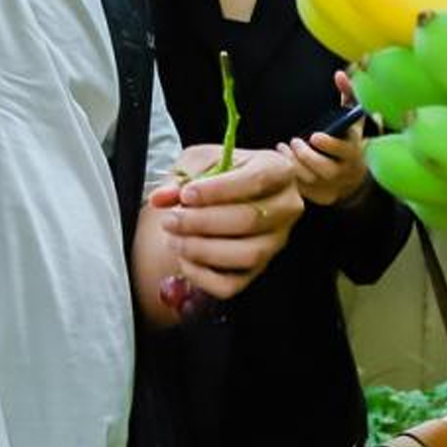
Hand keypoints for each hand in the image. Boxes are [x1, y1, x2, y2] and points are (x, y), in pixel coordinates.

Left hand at [148, 145, 301, 299]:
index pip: (256, 181)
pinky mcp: (259, 270)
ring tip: (173, 239)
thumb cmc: (216, 175)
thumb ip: (180, 178)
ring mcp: (275, 242)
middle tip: (170, 220)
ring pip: (246, 255)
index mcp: (278, 170)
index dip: (218, 190)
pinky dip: (203, 276)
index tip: (186, 194)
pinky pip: (233, 284)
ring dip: (203, 249)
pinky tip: (183, 259)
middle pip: (250, 219)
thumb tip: (160, 197)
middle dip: (202, 222)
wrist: (221, 197)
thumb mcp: (199, 162)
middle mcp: (286, 207)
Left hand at [281, 72, 370, 207]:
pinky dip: (289, 176)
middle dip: (306, 156)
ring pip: (310, 180)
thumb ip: (348, 95)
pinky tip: (281, 161)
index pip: (344, 152)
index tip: (315, 135)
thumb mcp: (353, 118)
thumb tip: (339, 74)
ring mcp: (331, 187)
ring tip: (282, 149)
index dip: (329, 145)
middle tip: (294, 141)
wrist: (355, 176)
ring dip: (293, 164)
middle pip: (325, 170)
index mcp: (353, 153)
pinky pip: (301, 190)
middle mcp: (344, 173)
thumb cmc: (350, 139)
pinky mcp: (319, 196)